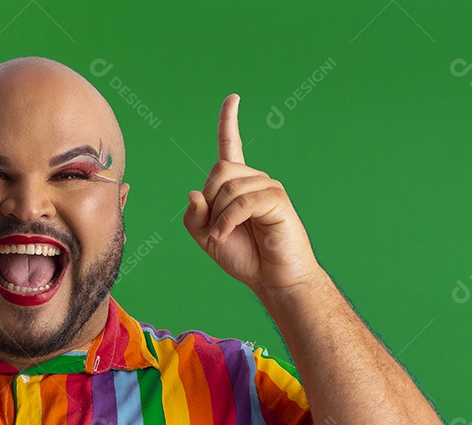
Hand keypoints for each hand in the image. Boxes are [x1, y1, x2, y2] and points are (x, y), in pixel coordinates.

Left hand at [183, 94, 319, 295]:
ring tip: (223, 236)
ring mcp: (268, 186)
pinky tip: (224, 235)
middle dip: (209, 201)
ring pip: (227, 187)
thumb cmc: (244, 256)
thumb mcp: (206, 237)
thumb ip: (194, 216)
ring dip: (217, 216)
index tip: (233, 98)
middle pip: (218, 170)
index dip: (228, 122)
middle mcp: (255, 180)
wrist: (272, 278)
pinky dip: (227, 221)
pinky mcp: (277, 199)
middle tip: (215, 228)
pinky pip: (241, 202)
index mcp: (238, 185)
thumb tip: (194, 192)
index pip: (231, 146)